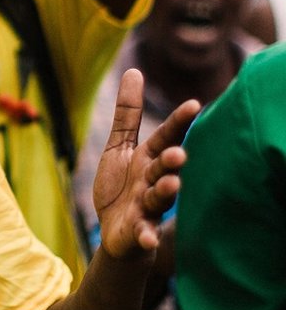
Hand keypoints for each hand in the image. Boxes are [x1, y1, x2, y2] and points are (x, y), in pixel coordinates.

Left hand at [93, 69, 199, 258]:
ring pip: (158, 198)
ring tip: (170, 184)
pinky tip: (148, 238)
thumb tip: (134, 71)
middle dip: (172, 161)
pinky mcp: (137, 230)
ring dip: (165, 192)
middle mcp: (152, 180)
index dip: (178, 122)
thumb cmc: (121, 184)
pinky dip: (146, 236)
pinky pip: (144, 233)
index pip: (166, 137)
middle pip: (164, 167)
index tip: (193, 104)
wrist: (115, 229)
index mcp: (148, 158)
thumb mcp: (119, 147)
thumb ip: (127, 114)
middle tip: (178, 153)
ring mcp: (146, 206)